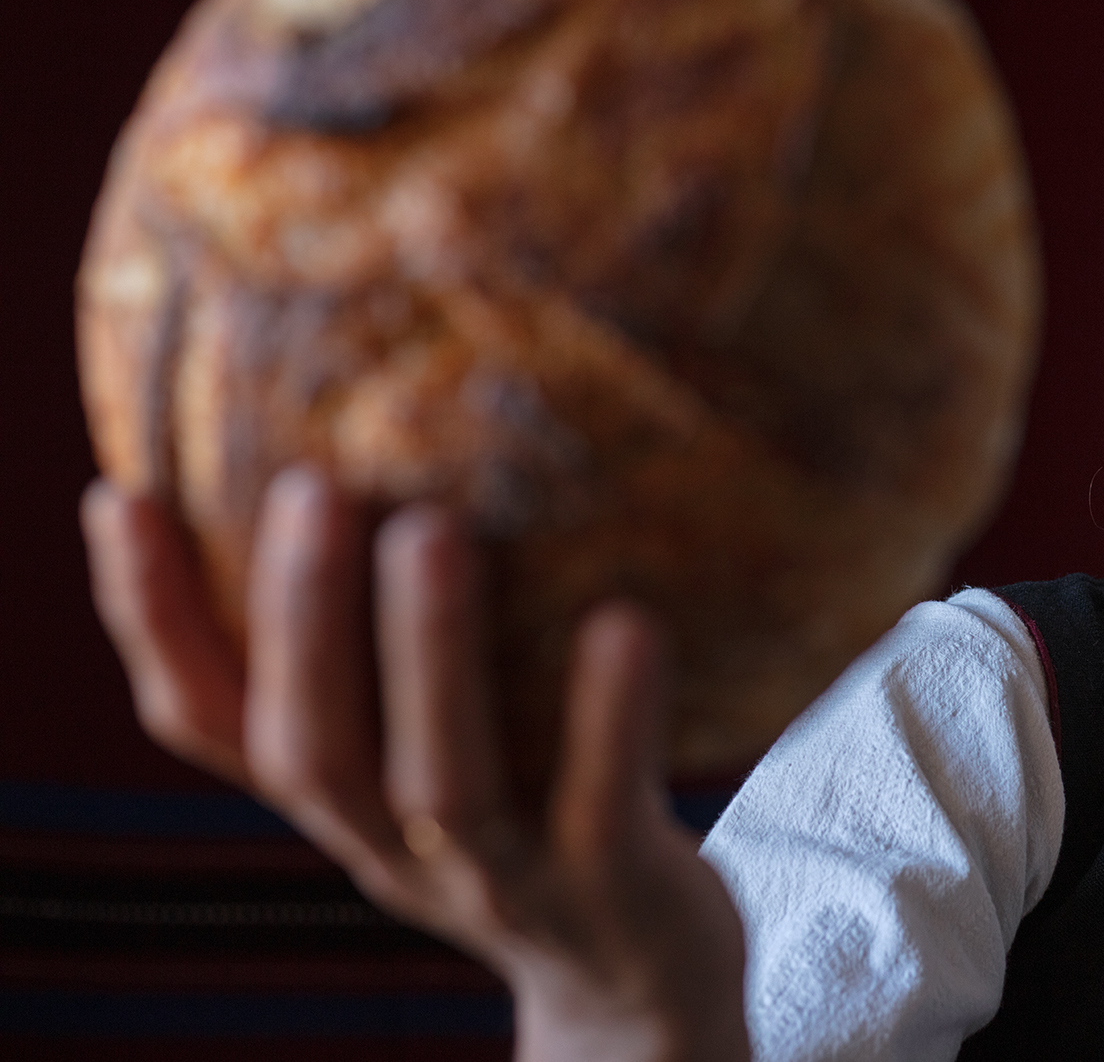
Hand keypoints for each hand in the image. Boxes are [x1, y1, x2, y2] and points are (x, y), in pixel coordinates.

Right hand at [82, 468, 748, 1061]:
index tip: (122, 496)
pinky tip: (628, 619)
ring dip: (429, 656)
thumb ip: (401, 648)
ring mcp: (503, 884)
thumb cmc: (542, 817)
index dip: (152, 620)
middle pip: (315, 753)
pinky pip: (603, 806)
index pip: (207, 723)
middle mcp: (396, 853)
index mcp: (342, 804)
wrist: (644, 984)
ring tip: (433, 528)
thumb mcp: (444, 742)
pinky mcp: (613, 894)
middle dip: (299, 620)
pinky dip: (610, 718)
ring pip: (444, 787)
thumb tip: (392, 456)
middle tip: (311, 484)